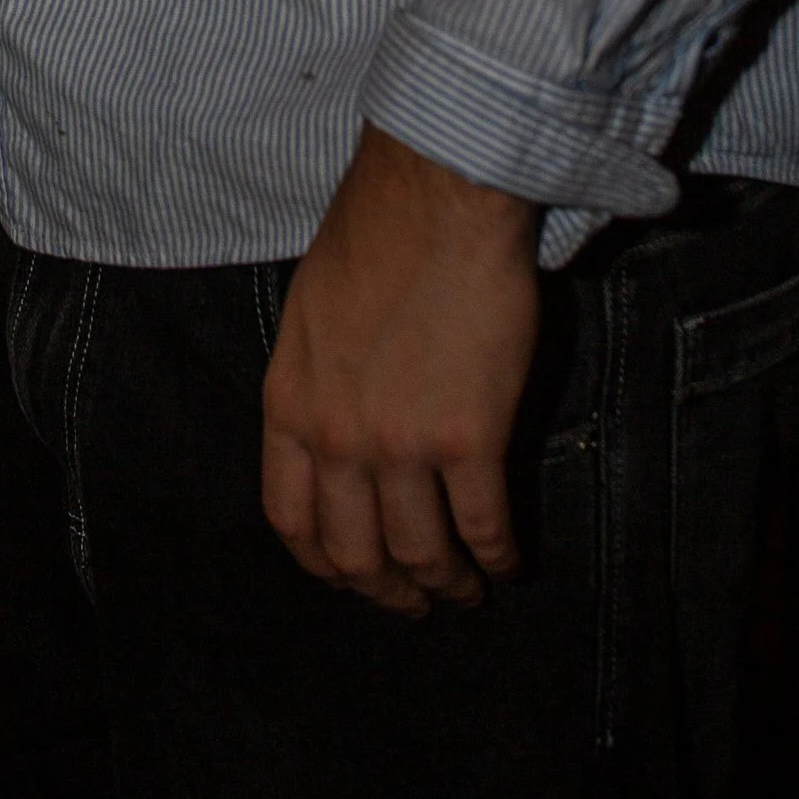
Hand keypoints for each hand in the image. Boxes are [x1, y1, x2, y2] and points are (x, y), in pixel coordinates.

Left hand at [261, 124, 537, 614]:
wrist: (436, 196)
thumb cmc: (376, 232)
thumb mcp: (310, 313)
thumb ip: (318, 383)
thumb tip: (337, 431)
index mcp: (290, 404)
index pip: (290, 518)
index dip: (324, 562)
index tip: (351, 575)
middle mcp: (337, 438)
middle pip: (355, 553)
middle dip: (388, 591)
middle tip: (415, 602)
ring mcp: (400, 445)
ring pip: (420, 553)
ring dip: (446, 584)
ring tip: (467, 590)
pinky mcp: (467, 439)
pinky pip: (481, 525)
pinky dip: (496, 556)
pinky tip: (508, 561)